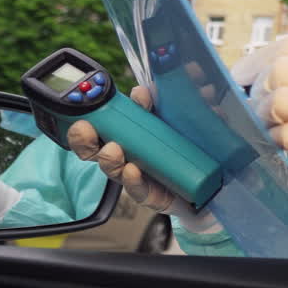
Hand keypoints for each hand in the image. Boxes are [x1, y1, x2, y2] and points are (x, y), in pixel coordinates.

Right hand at [67, 85, 217, 231]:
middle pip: (91, 152)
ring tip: (113, 149)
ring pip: (112, 171)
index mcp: (120, 136)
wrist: (207, 177)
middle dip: (83, 140)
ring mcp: (133, 178)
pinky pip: (138, 190)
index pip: (91, 130)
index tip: (80, 110)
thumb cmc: (181, 143)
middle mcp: (121, 158)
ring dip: (108, 159)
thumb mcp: (168, 118)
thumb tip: (143, 91)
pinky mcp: (150, 196)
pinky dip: (133, 180)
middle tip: (85, 128)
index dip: (80, 123)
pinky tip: (133, 170)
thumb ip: (155, 104)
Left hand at [231, 34, 287, 214]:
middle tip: (259, 106)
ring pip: (278, 100)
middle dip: (259, 89)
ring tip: (273, 124)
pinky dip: (274, 139)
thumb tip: (251, 67)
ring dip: (263, 115)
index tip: (243, 76)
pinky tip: (285, 143)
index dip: (257, 60)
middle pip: (281, 70)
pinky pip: (284, 135)